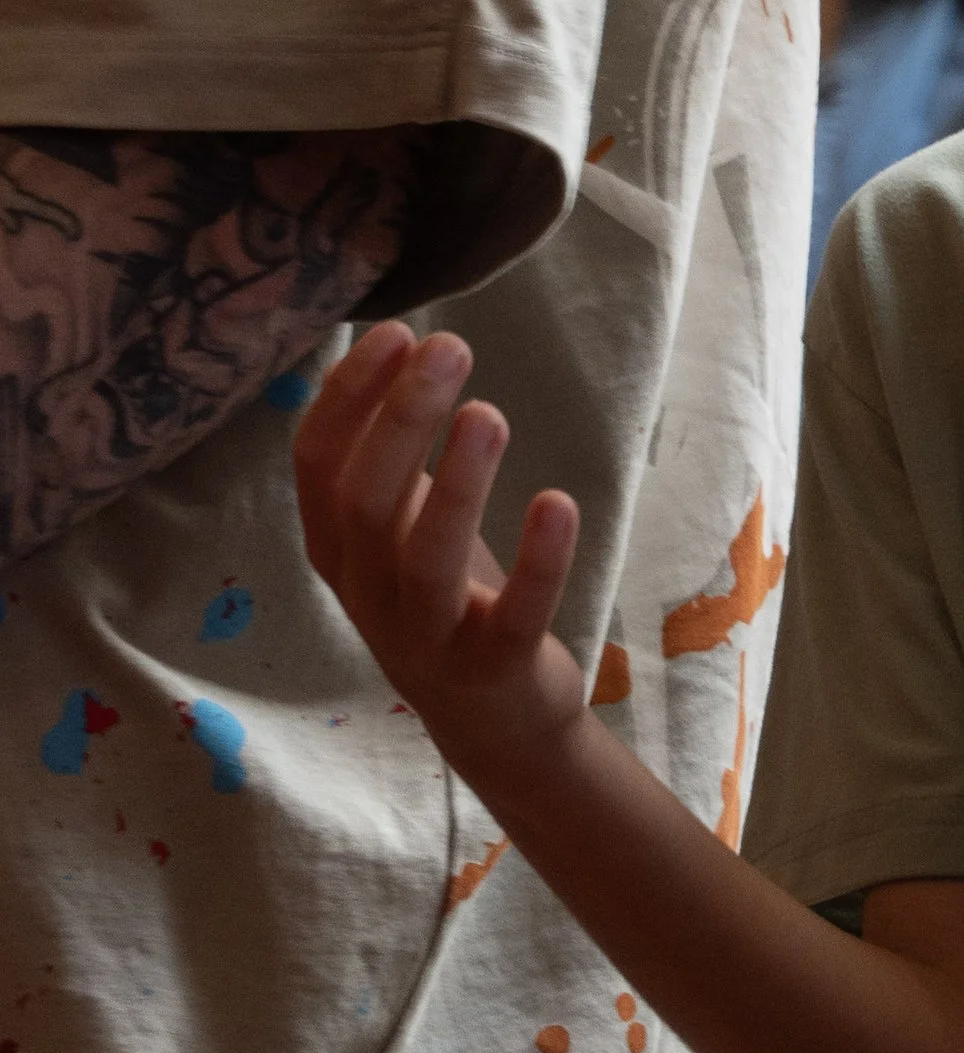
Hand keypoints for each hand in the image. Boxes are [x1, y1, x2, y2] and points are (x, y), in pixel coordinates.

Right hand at [294, 323, 587, 794]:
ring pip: (425, 558)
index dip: (349, 396)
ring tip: (487, 413)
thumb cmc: (445, 598)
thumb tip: (398, 347)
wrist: (493, 721)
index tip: (395, 332)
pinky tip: (557, 501)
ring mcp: (426, 637)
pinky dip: (538, 559)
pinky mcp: (494, 667)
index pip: (317, 464)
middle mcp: (367, 593)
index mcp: (336, 549)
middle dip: (402, 417)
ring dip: (457, 482)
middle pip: (364, 500)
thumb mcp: (401, 528)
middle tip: (448, 347)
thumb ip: (388, 456)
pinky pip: (513, 613)